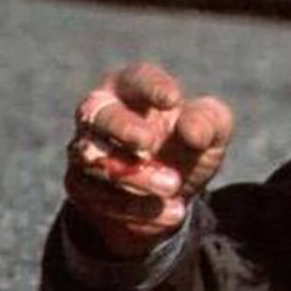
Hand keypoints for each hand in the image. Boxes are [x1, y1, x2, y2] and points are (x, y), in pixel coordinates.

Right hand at [63, 63, 233, 258]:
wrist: (170, 198)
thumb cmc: (188, 148)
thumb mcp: (211, 134)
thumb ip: (208, 123)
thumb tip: (190, 131)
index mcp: (132, 89)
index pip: (136, 79)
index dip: (151, 87)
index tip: (173, 100)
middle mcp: (100, 114)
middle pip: (97, 113)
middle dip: (123, 128)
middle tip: (149, 143)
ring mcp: (84, 149)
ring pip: (95, 159)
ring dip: (137, 176)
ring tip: (173, 186)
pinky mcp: (79, 185)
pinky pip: (99, 197)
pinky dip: (137, 207)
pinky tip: (171, 211)